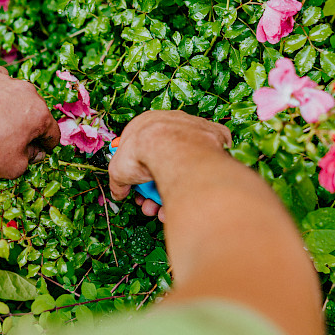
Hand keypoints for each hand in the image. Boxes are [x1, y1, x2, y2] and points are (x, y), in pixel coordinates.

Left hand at [0, 65, 59, 179]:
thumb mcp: (14, 166)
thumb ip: (31, 159)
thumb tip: (34, 152)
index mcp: (40, 114)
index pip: (52, 132)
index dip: (46, 146)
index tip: (37, 152)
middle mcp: (27, 92)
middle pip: (34, 112)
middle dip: (27, 126)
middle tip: (11, 140)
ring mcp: (6, 79)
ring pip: (15, 96)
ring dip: (10, 108)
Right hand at [108, 111, 230, 216]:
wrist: (173, 149)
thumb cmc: (142, 152)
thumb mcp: (118, 170)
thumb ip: (118, 182)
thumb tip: (118, 193)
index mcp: (147, 124)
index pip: (141, 150)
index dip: (138, 174)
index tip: (138, 191)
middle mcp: (172, 123)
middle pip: (163, 159)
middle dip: (154, 187)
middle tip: (151, 205)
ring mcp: (194, 129)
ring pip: (184, 164)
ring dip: (173, 190)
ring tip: (165, 210)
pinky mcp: (216, 137)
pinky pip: (208, 160)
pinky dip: (199, 178)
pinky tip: (190, 193)